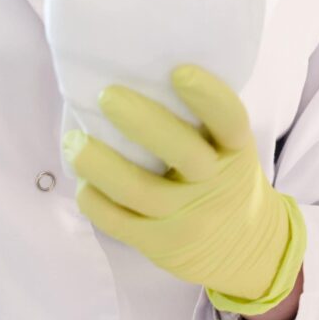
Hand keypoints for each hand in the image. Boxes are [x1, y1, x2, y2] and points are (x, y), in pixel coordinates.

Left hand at [64, 66, 305, 313]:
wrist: (245, 248)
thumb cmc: (225, 181)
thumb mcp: (230, 151)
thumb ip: (202, 124)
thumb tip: (139, 76)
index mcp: (235, 151)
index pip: (230, 121)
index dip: (208, 96)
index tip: (179, 71)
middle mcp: (215, 183)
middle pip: (181, 153)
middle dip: (141, 121)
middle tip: (106, 96)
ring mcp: (187, 218)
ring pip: (137, 190)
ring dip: (98, 162)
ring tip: (73, 141)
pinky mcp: (160, 244)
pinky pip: (116, 221)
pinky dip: (93, 197)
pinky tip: (83, 180)